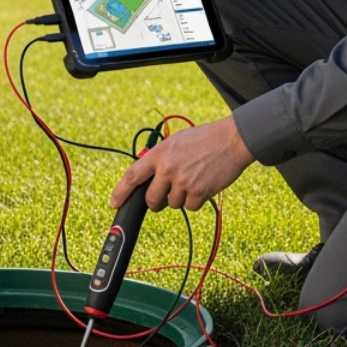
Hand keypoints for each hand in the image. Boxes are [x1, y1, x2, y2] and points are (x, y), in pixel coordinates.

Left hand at [110, 117, 252, 211]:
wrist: (232, 139)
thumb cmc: (205, 138)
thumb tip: (148, 176)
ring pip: (172, 205)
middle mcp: (168, 169)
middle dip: (156, 201)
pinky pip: (190, 207)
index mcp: (159, 154)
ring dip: (181, 198)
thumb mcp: (176, 142)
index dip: (121, 192)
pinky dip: (196, 200)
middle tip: (165, 195)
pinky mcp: (198, 192)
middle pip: (151, 199)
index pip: (132, 176)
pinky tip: (203, 184)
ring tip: (193, 179)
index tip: (114, 202)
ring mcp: (182, 182)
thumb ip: (161, 157)